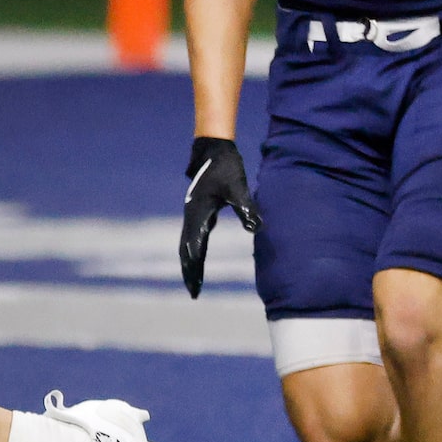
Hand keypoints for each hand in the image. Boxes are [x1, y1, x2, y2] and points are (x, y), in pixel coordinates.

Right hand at [180, 136, 260, 298]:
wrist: (212, 148)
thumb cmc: (226, 166)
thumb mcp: (238, 187)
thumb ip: (246, 208)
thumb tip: (256, 228)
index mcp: (198, 213)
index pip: (194, 248)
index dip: (195, 269)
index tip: (195, 288)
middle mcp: (191, 215)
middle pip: (186, 250)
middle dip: (189, 272)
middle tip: (193, 293)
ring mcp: (192, 213)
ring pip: (187, 243)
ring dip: (190, 262)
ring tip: (194, 280)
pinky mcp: (198, 209)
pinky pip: (193, 234)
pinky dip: (194, 249)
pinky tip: (197, 256)